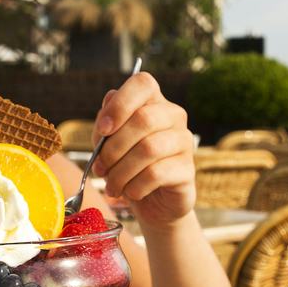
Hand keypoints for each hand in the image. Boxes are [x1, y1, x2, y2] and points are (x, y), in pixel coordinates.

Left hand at [93, 72, 195, 226]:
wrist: (153, 203)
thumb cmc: (128, 166)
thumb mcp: (109, 144)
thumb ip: (106, 125)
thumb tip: (107, 111)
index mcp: (153, 102)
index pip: (143, 83)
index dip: (120, 104)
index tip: (103, 129)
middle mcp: (174, 116)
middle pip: (144, 119)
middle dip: (114, 147)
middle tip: (100, 168)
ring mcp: (184, 142)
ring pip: (149, 148)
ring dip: (121, 172)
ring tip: (112, 185)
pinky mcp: (187, 170)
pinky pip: (156, 174)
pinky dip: (135, 186)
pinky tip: (130, 193)